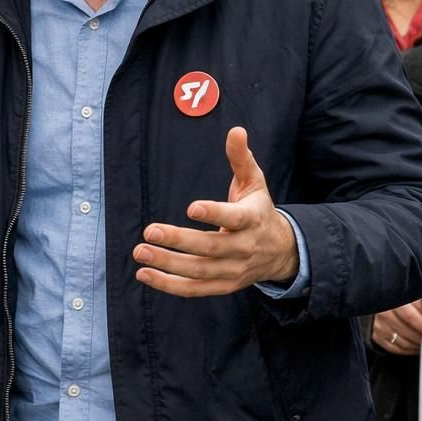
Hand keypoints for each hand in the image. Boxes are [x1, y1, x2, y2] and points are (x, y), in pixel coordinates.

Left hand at [133, 126, 297, 297]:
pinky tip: (145, 274)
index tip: (191, 207)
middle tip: (149, 231)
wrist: (281, 251)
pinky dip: (168, 285)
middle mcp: (244, 248)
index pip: (235, 219)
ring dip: (167, 264)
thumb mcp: (255, 182)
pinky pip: (194, 290)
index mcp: (253, 219)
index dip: (214, 214)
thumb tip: (235, 130)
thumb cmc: (259, 210)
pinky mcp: (223, 286)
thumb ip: (241, 158)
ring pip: (199, 271)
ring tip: (140, 252)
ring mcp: (233, 270)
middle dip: (179, 241)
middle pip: (211, 248)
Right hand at [372, 299, 421, 355]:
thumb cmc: (400, 299)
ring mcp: (379, 325)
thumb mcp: (410, 296)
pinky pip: (395, 349)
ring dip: (416, 345)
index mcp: (392, 300)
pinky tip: (416, 347)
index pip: (409, 317)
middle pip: (406, 331)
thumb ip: (420, 304)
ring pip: (402, 342)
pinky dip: (408, 350)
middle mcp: (383, 313)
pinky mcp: (377, 336)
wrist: (381, 302)